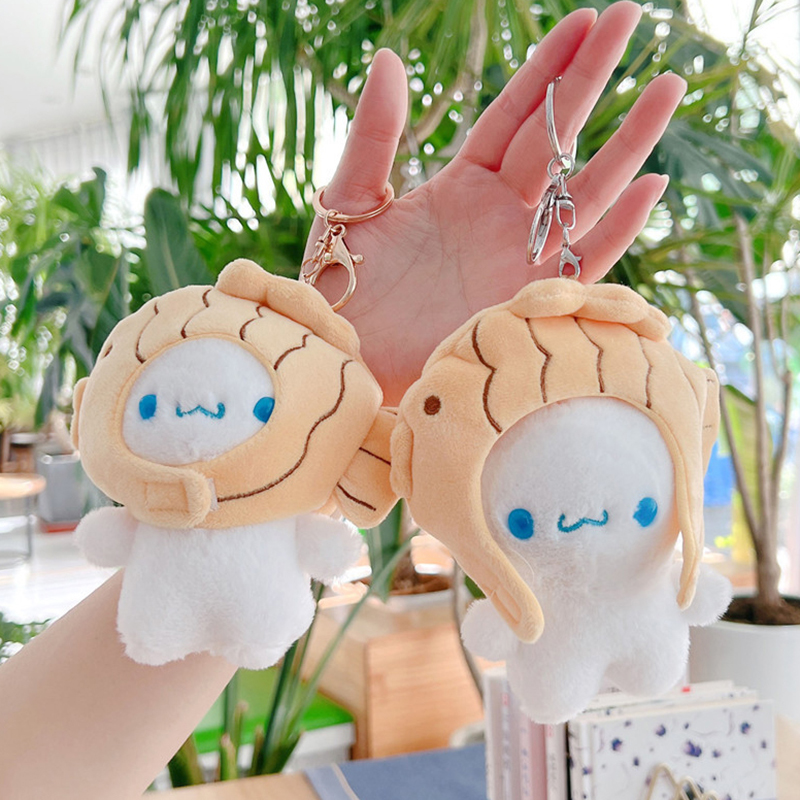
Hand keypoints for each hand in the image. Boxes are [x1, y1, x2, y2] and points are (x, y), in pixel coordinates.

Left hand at [305, 2, 684, 403]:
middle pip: (558, 140)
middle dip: (594, 80)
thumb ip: (373, 135)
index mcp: (460, 186)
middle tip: (630, 18)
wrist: (348, 355)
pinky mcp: (527, 300)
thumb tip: (387, 59)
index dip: (547, 68)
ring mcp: (518, 257)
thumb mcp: (350, 201)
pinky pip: (583, 260)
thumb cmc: (342, 285)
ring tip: (668, 87)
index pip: (513, 116)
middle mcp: (499, 216)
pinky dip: (619, 228)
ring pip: (586, 192)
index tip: (584, 20)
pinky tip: (650, 185)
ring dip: (628, 141)